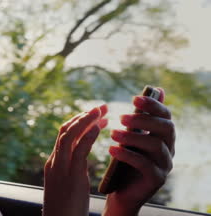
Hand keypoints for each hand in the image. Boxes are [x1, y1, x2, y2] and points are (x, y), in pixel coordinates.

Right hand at [43, 105, 108, 215]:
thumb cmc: (66, 212)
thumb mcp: (67, 187)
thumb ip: (72, 171)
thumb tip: (80, 162)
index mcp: (53, 164)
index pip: (63, 136)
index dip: (79, 123)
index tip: (94, 116)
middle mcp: (55, 163)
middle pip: (65, 131)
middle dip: (83, 117)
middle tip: (100, 107)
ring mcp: (60, 168)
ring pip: (69, 135)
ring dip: (86, 120)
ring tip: (101, 111)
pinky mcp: (71, 176)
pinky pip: (79, 150)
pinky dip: (88, 135)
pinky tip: (100, 127)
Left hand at [104, 88, 174, 215]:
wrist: (120, 191)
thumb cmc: (125, 160)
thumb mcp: (132, 136)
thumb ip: (142, 117)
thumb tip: (159, 89)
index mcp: (163, 136)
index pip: (166, 116)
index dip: (153, 105)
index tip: (134, 98)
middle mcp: (168, 149)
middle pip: (165, 128)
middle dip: (144, 119)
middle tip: (121, 117)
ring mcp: (165, 165)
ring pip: (155, 145)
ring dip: (132, 136)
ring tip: (112, 133)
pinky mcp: (157, 179)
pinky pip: (145, 164)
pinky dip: (127, 154)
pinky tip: (112, 150)